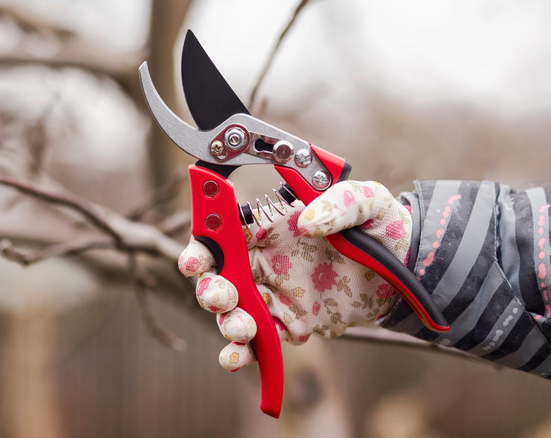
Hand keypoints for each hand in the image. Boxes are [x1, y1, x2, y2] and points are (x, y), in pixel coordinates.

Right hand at [178, 181, 411, 369]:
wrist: (406, 269)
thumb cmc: (379, 226)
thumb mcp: (368, 201)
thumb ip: (340, 203)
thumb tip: (310, 222)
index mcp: (268, 227)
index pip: (221, 233)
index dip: (201, 246)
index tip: (194, 261)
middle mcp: (263, 262)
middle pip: (218, 277)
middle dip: (211, 291)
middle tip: (222, 299)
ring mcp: (274, 295)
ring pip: (234, 313)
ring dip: (229, 324)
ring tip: (243, 331)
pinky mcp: (290, 323)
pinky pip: (261, 341)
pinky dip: (248, 352)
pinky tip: (240, 359)